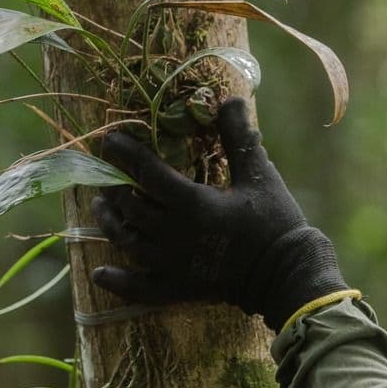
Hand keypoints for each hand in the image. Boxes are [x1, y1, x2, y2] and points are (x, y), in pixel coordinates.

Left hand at [90, 98, 348, 330]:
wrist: (287, 274)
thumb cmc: (274, 221)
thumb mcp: (259, 174)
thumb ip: (238, 137)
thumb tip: (230, 98)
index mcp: (193, 204)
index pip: (147, 173)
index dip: (125, 154)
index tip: (109, 140)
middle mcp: (174, 235)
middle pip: (130, 207)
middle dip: (114, 186)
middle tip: (107, 173)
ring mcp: (173, 265)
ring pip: (127, 242)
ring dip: (109, 223)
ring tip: (101, 206)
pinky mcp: (178, 289)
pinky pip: (138, 289)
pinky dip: (117, 282)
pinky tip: (100, 274)